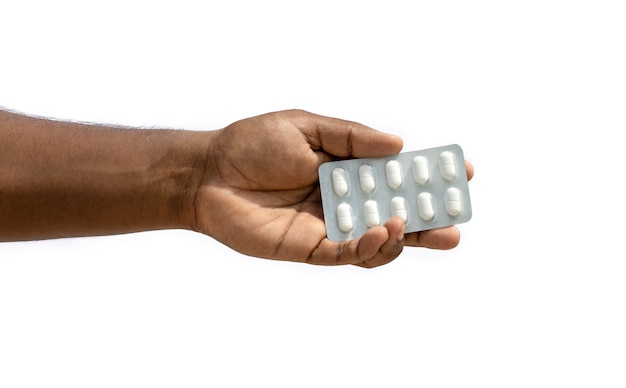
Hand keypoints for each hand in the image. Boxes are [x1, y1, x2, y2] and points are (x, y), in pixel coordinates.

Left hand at [193, 110, 473, 267]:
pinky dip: (368, 247)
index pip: (396, 175)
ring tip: (405, 223)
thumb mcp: (307, 127)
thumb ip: (352, 138)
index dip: (428, 176)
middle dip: (428, 220)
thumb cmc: (252, 145)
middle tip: (456, 222)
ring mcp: (329, 226)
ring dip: (400, 236)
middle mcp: (343, 200)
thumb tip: (399, 145)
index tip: (462, 172)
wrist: (209, 173)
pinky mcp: (310, 249)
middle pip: (395, 213)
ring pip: (377, 241)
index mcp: (346, 169)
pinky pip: (347, 254)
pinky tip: (380, 231)